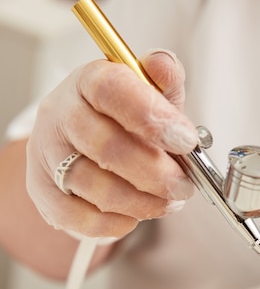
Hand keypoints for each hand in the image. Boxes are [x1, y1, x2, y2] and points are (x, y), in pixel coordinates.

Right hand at [26, 50, 197, 238]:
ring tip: (168, 202)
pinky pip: (81, 219)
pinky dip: (117, 223)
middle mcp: (60, 115)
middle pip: (106, 146)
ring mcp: (47, 156)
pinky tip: (136, 215)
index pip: (112, 90)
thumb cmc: (122, 116)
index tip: (186, 141)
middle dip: (156, 173)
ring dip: (143, 202)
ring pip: (96, 187)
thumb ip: (163, 78)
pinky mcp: (44, 193)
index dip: (153, 117)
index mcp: (87, 81)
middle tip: (184, 185)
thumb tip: (164, 65)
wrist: (83, 143)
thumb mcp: (148, 90)